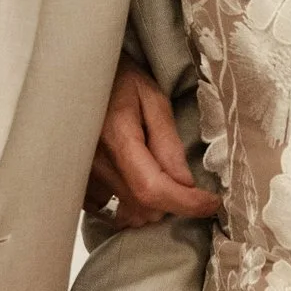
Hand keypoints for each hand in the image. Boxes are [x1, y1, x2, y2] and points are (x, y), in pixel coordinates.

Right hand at [83, 61, 218, 225]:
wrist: (80, 78)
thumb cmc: (121, 81)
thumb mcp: (152, 98)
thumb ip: (167, 141)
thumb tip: (185, 183)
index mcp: (118, 138)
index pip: (153, 188)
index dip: (186, 203)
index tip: (211, 203)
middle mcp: (96, 163)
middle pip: (144, 206)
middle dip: (174, 200)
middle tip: (188, 182)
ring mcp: (84, 177)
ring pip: (130, 212)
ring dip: (154, 203)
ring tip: (161, 177)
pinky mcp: (79, 184)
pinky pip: (111, 210)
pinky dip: (131, 204)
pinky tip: (137, 182)